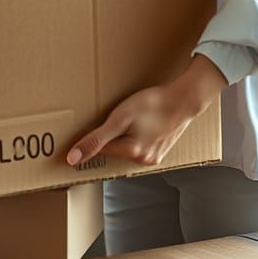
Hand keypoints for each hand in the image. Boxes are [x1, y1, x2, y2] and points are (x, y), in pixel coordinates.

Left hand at [65, 54, 225, 167]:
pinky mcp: (161, 149)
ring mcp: (154, 156)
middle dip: (109, 137)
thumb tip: (73, 158)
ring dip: (123, 135)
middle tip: (112, 118)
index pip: (100, 149)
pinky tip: (140, 122)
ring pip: (127, 147)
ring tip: (128, 119)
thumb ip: (96, 139)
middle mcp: (143, 159)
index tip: (86, 129)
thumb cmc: (153, 104)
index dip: (92, 138)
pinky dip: (136, 135)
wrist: (184, 99)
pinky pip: (140, 145)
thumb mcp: (120, 117)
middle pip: (114, 149)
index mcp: (132, 153)